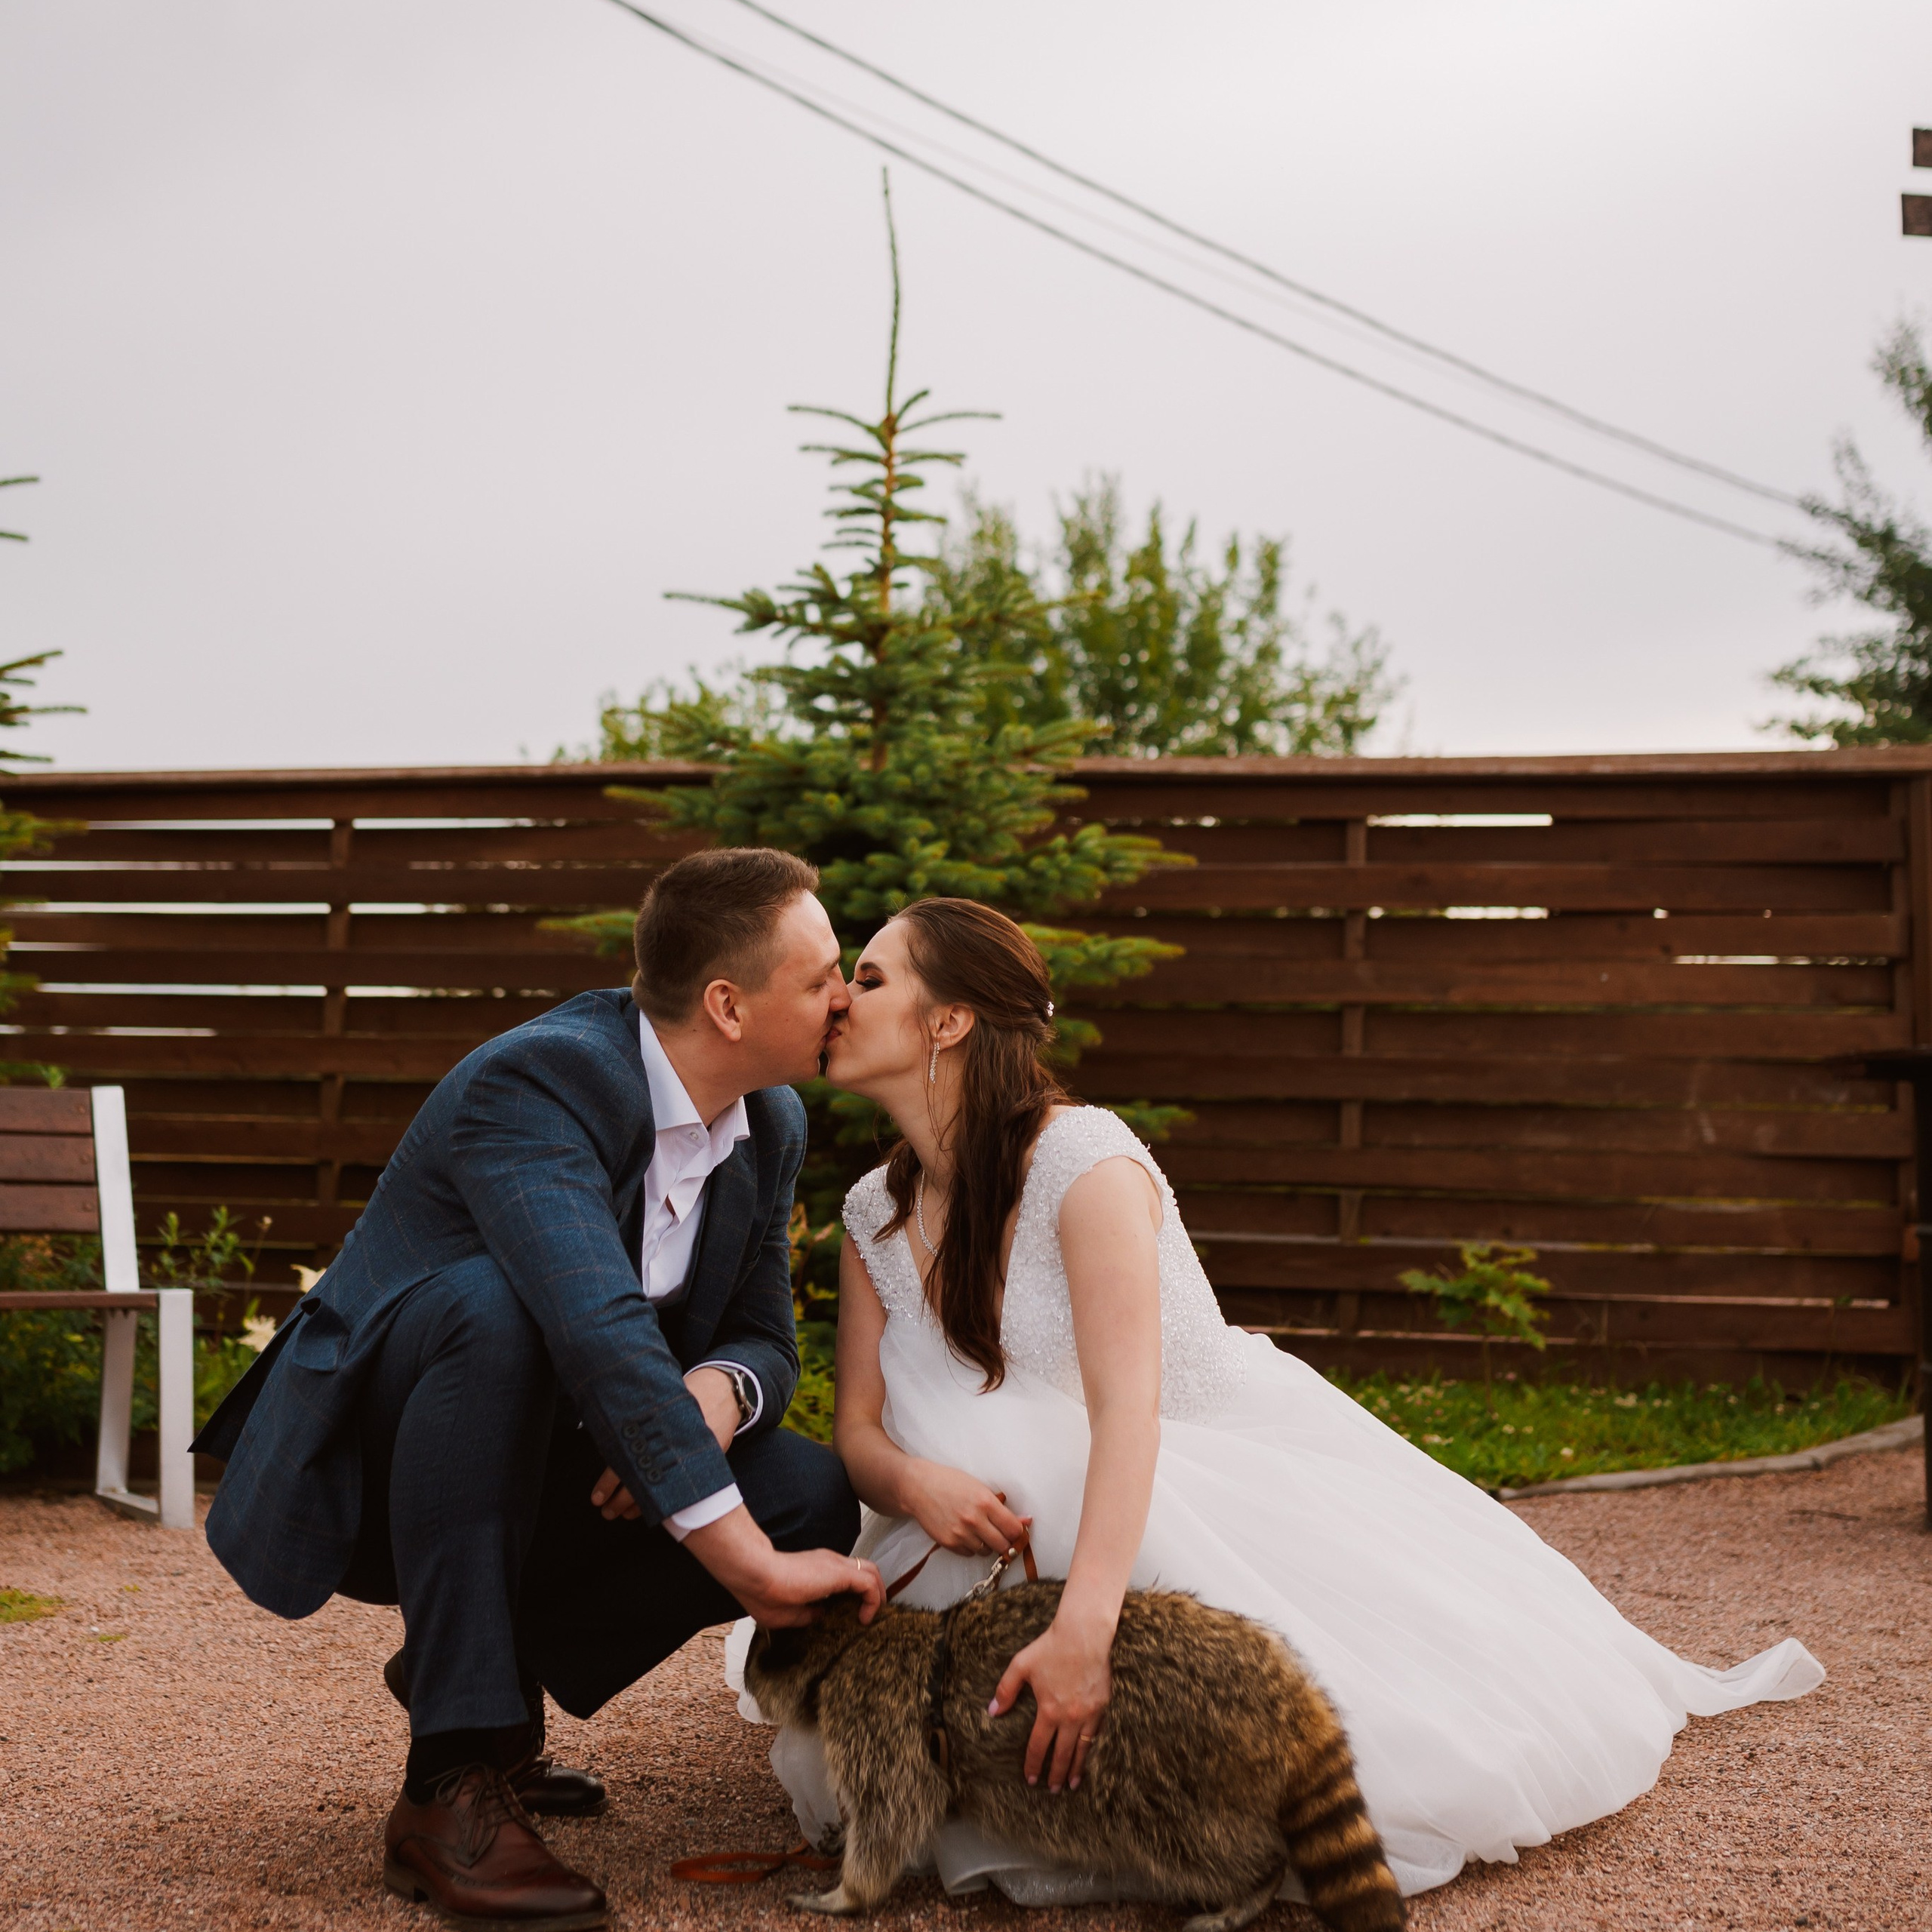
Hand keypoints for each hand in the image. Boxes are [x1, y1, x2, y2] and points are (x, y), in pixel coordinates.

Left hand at [590, 1366, 741, 1519]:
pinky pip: (676, 1492)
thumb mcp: (659, 1404)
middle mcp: (665, 1450)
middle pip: (635, 1486)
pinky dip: (662, 1503)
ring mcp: (683, 1460)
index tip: (597, 1499)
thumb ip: (637, 1425)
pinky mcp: (699, 1466)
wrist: (722, 1394)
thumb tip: (608, 1444)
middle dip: (619, 1503)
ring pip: (655, 1493)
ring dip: (637, 1507)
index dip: (607, 1484)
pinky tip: (650, 1509)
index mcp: (650, 1434)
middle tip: (607, 1512)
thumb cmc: (687, 1396)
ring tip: (624, 1514)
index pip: (621, 1465)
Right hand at [682, 1505, 883, 1627]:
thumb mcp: (787, 1613)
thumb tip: (821, 1615)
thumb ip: (807, 1613)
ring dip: (877, 1594)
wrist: (755, 1575)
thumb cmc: (762, 1593)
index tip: (854, 1614)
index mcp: (817, 1570)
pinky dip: (873, 1600)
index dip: (856, 1592)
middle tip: (870, 1614)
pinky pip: (869, 1584)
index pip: (846, 1575)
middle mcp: (830, 1563)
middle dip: (874, 1590)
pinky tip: (864, 1619)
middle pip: (864, 1569)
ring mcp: (835, 1564)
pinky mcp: (839, 1572)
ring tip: (872, 1616)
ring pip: (871, 1572)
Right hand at [902, 1460, 1030, 1557]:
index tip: (1017, 1532)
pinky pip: (969, 1554)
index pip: (1013, 1529)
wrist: (919, 1487)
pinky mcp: (948, 1543)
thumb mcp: (979, 1488)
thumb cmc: (951, 1482)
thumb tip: (1026, 1522)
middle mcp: (974, 1520)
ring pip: (987, 1551)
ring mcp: (960, 1534)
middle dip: (1006, 1542)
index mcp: (985, 1502)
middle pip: (1003, 1546)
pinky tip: (966, 1533)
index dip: (1019, 1533)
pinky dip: (971, 1547)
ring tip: (979, 1530)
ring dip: (987, 1544)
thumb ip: (1002, 1508)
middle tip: (1002, 1535)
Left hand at [989, 1611, 1112, 1793]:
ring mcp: (1088, 1713)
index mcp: (1048, 1711)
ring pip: (1082, 1749)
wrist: (1084, 1634)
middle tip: (1051, 1790)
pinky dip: (1091, 1748)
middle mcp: (1069, 1717)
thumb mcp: (1021, 1665)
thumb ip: (1006, 1689)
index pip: (1038, 1746)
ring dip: (1075, 1768)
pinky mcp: (1102, 1705)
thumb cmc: (1050, 1647)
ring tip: (1071, 1784)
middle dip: (1055, 1774)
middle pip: (1061, 1754)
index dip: (1033, 1764)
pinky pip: (1096, 1733)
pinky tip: (1089, 1754)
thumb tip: (992, 1711)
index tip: (1030, 1779)